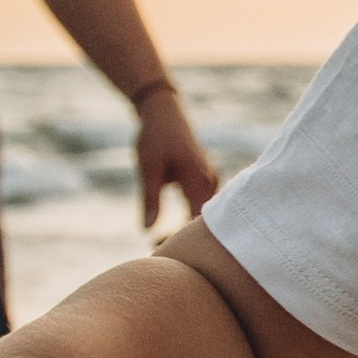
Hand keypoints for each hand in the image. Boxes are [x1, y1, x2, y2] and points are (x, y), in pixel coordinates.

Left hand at [134, 85, 218, 233]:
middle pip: (203, 221)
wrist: (164, 111)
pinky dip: (190, 217)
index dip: (179, 239)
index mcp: (198, 180)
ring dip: (187, 228)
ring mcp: (210, 180)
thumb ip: (149, 199)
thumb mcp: (147, 167)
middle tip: (155, 246)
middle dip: (184, 238)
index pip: (194, 222)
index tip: (156, 246)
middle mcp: (210, 182)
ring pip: (205, 214)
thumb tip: (147, 230)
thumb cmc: (154, 137)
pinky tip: (176, 226)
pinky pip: (203, 205)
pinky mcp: (205, 179)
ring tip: (162, 239)